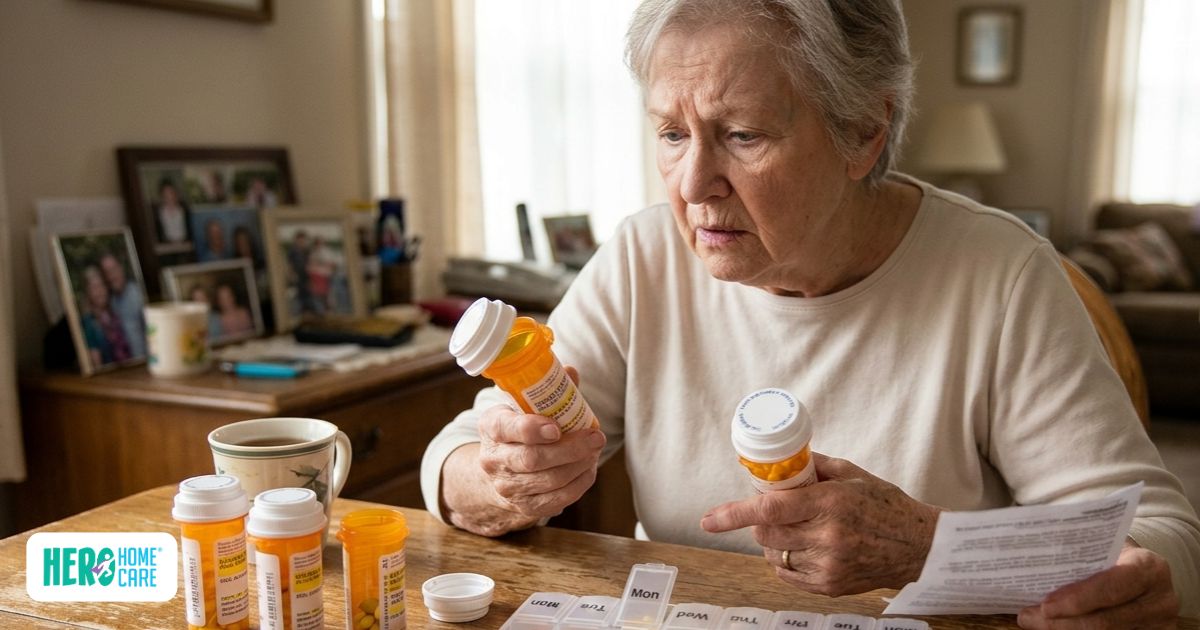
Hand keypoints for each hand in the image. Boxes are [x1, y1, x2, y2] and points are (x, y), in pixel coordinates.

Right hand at [466, 367, 604, 529]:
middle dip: (569, 449)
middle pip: (532, 459)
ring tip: (595, 450)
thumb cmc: (518, 429)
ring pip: (548, 481)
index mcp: (491, 427)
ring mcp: (507, 486)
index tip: (556, 428)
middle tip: (596, 437)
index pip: (507, 429)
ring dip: (578, 465)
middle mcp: (493, 460)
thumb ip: (548, 390)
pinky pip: (556, 500)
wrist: (499, 468)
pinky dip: (578, 485)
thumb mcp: (523, 406)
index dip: (532, 429)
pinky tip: (589, 469)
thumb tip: (571, 372)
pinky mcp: (524, 506)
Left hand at [700, 453, 940, 596]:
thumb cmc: (886, 506)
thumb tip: (779, 461)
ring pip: (774, 553)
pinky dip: (786, 559)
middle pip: (765, 532)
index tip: (708, 519)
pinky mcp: (829, 587)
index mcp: (830, 504)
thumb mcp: (852, 475)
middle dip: (760, 520)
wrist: (920, 547)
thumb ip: (813, 466)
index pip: (770, 509)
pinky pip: (786, 574)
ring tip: (801, 530)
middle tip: (777, 509)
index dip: (734, 513)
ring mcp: (827, 566)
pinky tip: (806, 548)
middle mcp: (827, 537)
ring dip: (775, 540)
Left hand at [1017, 543, 1178, 628]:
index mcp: (1148, 567)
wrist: (1144, 571)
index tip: (1045, 605)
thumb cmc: (1115, 554)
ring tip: (1035, 622)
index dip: (1078, 599)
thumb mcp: (1104, 547)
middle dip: (1062, 622)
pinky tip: (1057, 627)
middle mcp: (1160, 599)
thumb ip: (1078, 555)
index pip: (1111, 587)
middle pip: (1105, 620)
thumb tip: (1031, 563)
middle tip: (1028, 617)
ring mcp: (1159, 624)